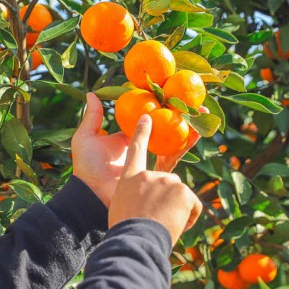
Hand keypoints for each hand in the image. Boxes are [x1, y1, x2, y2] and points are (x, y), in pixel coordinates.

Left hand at [71, 93, 196, 206]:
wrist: (93, 194)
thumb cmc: (86, 166)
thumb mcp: (86, 137)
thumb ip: (93, 116)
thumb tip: (93, 93)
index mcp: (126, 139)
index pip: (146, 120)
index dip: (158, 107)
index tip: (170, 94)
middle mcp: (141, 149)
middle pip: (164, 128)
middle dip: (180, 115)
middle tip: (194, 101)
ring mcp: (150, 161)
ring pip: (173, 141)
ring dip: (188, 127)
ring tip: (201, 112)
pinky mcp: (156, 175)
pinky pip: (173, 157)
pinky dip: (185, 145)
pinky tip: (195, 131)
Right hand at [108, 115, 201, 244]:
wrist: (136, 240)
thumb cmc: (125, 230)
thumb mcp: (122, 207)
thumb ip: (135, 196)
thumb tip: (146, 201)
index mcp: (130, 177)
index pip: (137, 149)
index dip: (142, 132)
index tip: (147, 118)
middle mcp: (149, 175)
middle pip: (167, 183)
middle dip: (167, 202)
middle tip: (154, 219)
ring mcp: (168, 181)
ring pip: (180, 197)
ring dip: (176, 213)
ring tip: (162, 225)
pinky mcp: (184, 191)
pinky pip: (193, 207)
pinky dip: (188, 220)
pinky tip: (174, 226)